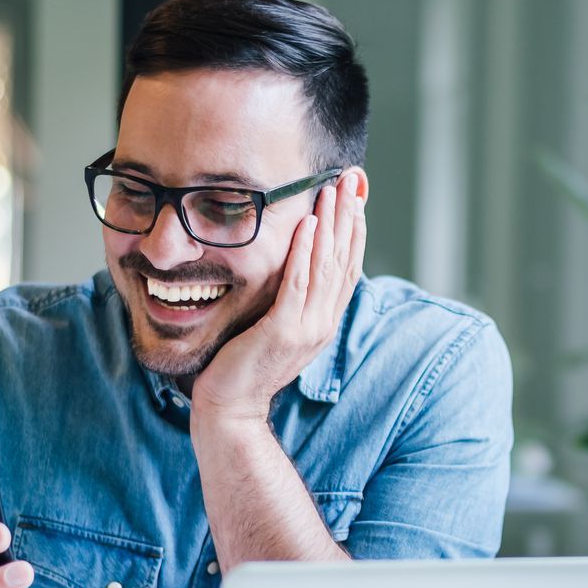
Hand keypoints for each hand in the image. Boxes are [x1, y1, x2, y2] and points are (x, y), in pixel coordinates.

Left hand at [192, 170, 366, 420]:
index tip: (356, 196)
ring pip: (326, 266)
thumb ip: (289, 300)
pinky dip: (305, 252)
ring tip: (333, 191)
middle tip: (354, 179)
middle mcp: (323, 322)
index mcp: (324, 320)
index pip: (348, 267)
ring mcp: (307, 328)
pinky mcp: (283, 331)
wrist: (230, 408)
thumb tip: (292, 266)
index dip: (354, 229)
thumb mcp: (276, 327)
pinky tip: (307, 224)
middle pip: (344, 259)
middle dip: (349, 216)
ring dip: (331, 224)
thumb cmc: (244, 366)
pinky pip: (298, 284)